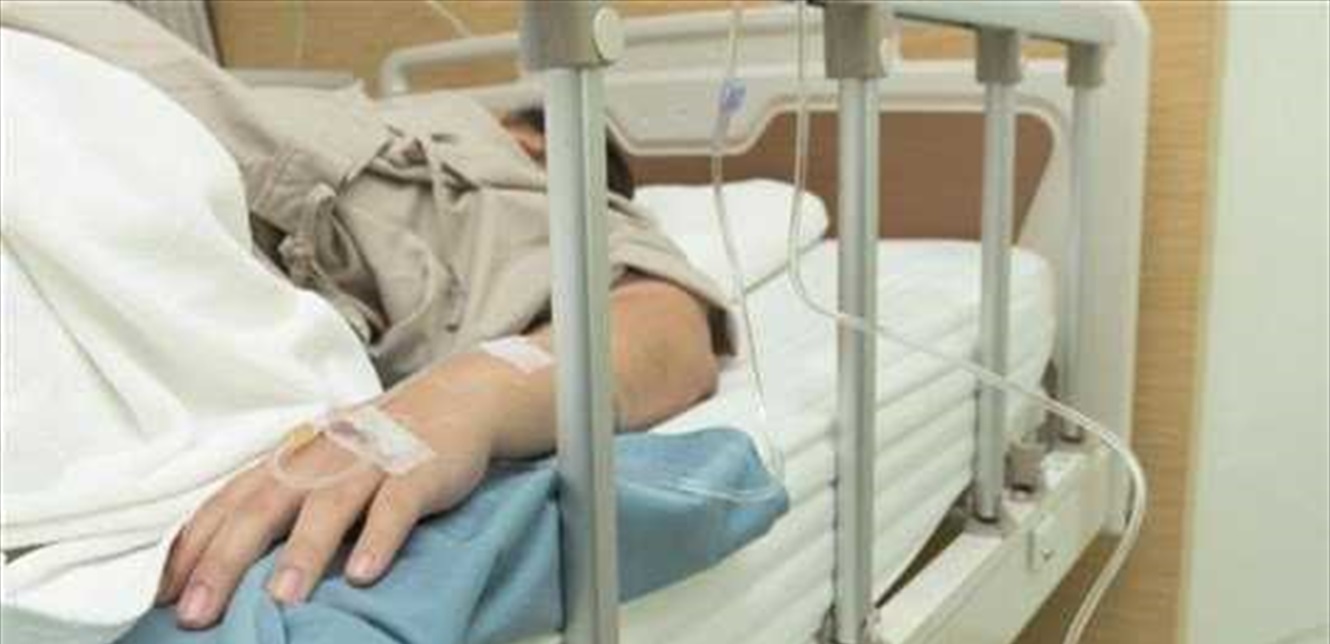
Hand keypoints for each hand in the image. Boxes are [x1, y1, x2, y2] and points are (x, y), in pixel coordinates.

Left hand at [156, 416, 491, 629]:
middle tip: (196, 614)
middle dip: (226, 561)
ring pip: (329, 506)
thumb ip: (282, 502)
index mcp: (291, 460)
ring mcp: (371, 462)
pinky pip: (397, 505)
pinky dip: (379, 538)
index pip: (229, 503)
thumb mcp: (323, 465)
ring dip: (302, 553)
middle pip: (264, 508)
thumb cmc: (380, 444)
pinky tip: (363, 575)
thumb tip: (228, 563)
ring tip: (280, 602)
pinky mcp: (420, 469)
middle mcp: (321, 458)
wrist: (460, 397)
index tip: (162, 595)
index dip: (193, 547)